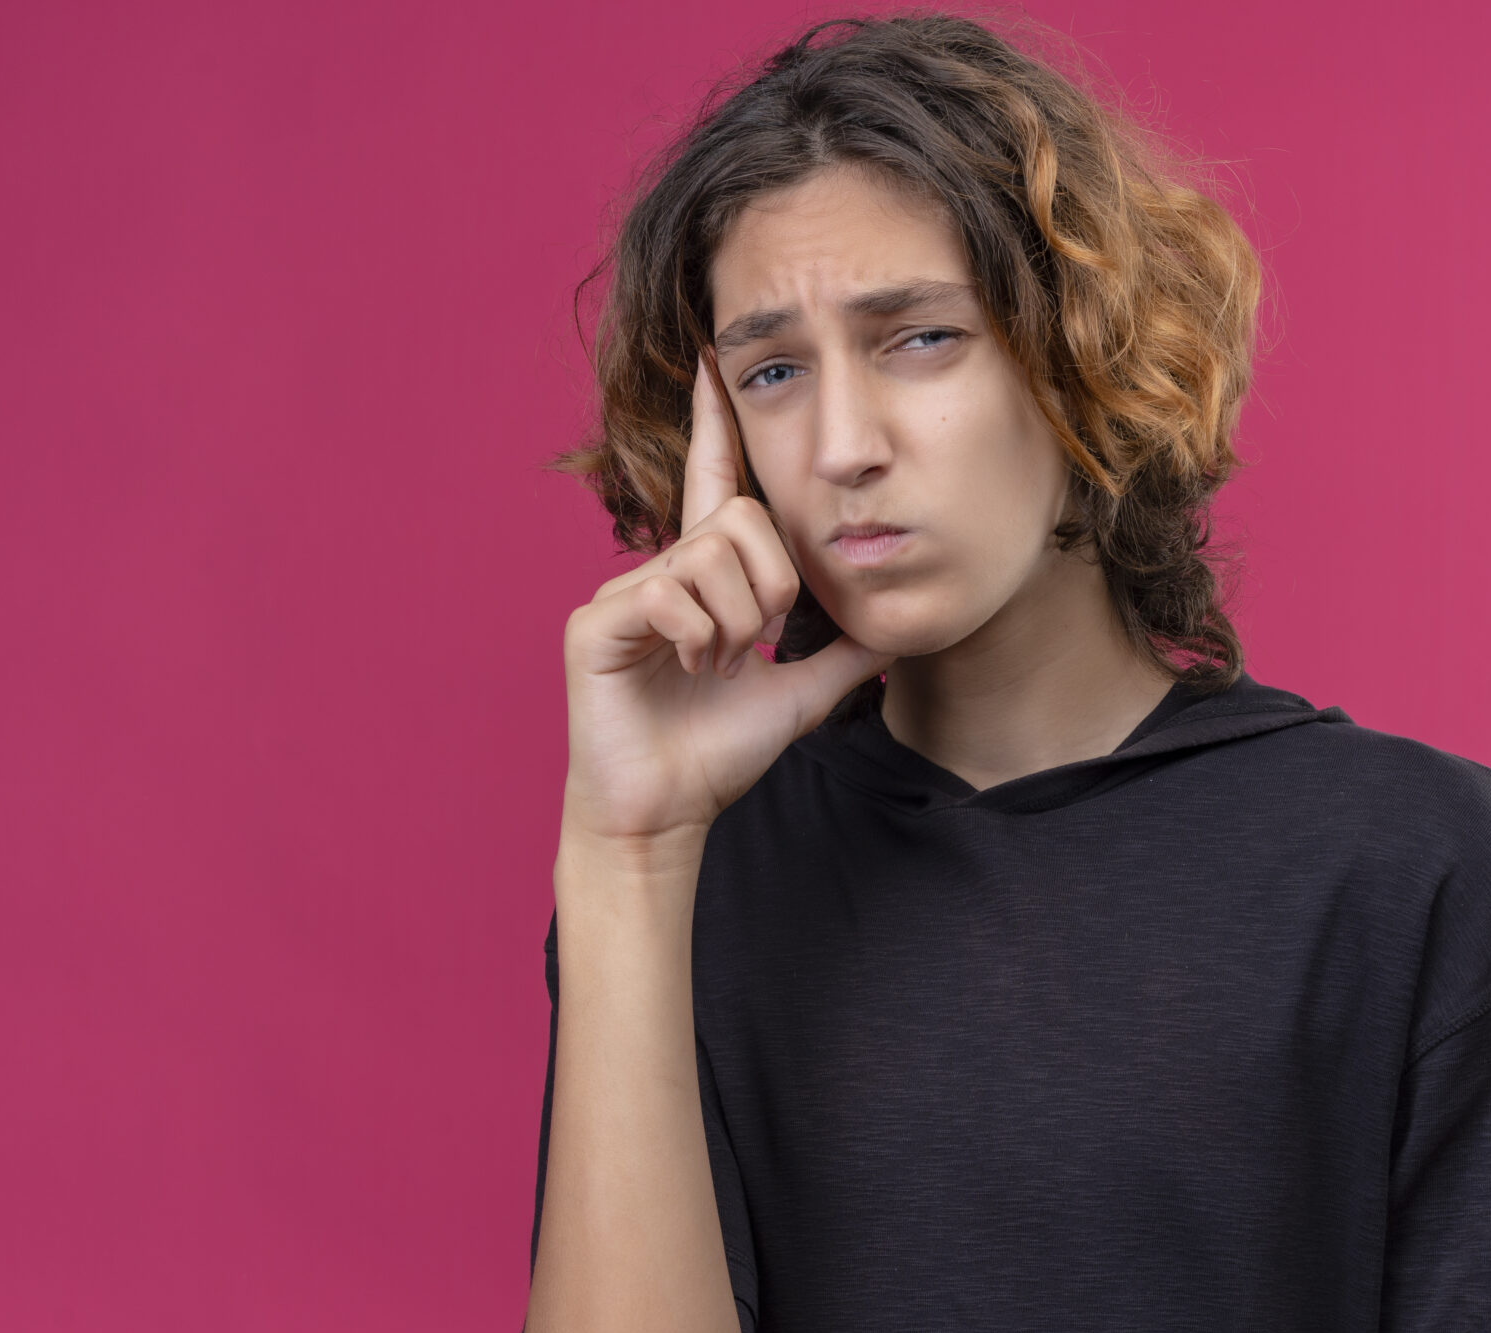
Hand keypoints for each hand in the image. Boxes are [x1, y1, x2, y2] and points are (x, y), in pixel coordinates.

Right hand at [559, 355, 890, 849]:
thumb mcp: (801, 695)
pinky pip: (671, 594)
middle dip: (769, 590)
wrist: (665, 813)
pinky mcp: (596, 622)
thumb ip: (843, 655)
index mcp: (704, 579)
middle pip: (741, 523)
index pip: (715, 484)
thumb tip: (894, 626)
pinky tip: (686, 672)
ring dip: (735, 626)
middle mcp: (661, 572)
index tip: (713, 362)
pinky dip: (696, 639)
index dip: (716, 423)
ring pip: (712, 558)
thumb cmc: (715, 755)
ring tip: (714, 669)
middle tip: (750, 649)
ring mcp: (624, 594)